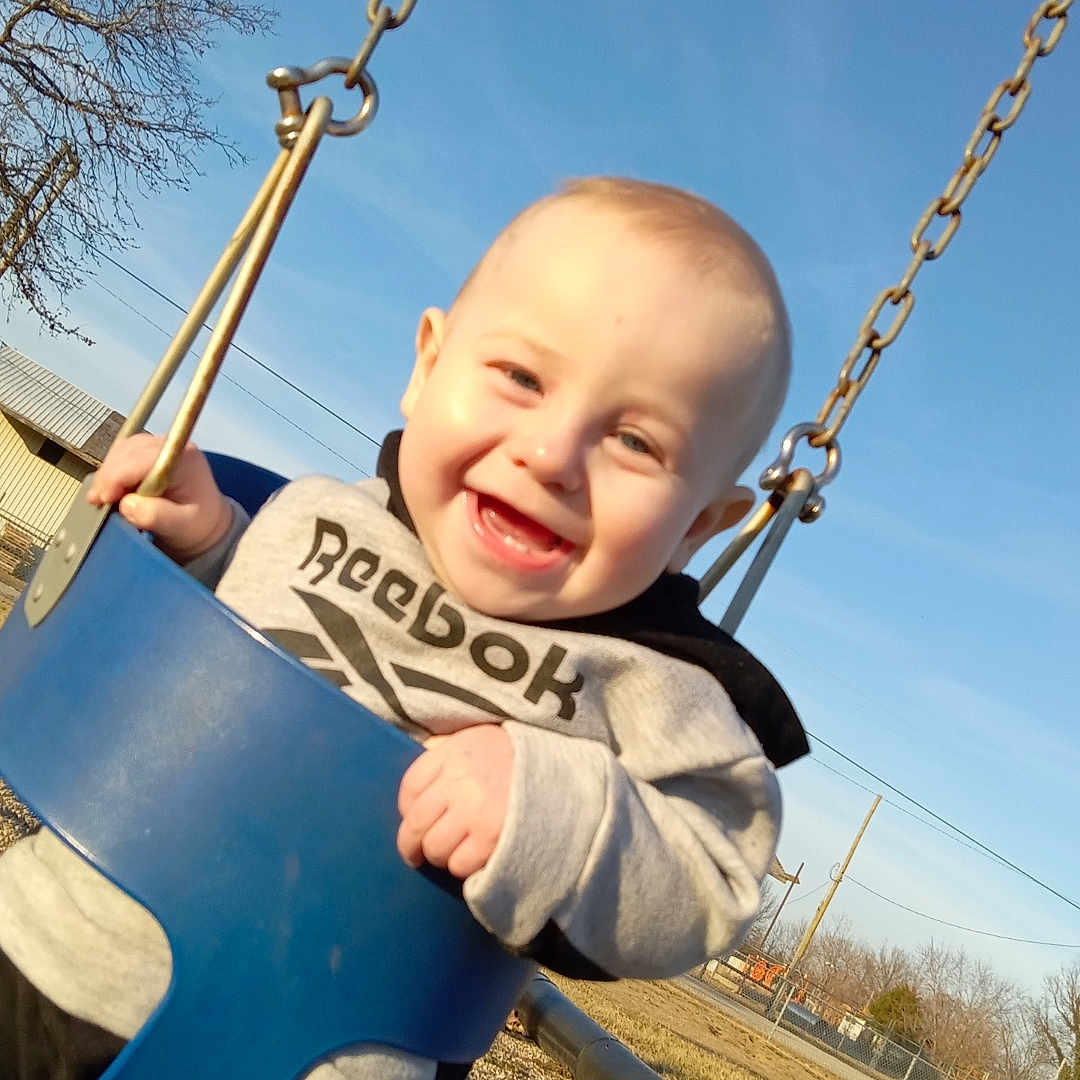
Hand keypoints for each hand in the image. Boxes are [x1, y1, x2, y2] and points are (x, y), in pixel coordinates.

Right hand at [86, 434, 231, 561]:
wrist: (207, 520)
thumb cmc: (198, 523)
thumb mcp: (181, 526)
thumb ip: (156, 516)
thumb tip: (127, 504)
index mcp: (184, 458)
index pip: (140, 459)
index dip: (116, 477)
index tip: (103, 499)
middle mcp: (171, 445)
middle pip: (126, 452)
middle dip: (108, 478)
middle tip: (99, 503)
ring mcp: (159, 446)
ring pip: (120, 452)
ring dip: (108, 475)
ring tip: (106, 499)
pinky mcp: (149, 451)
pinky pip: (121, 456)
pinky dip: (112, 473)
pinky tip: (113, 491)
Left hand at [397, 724, 513, 879]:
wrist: (565, 771)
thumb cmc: (517, 757)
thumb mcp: (478, 739)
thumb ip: (447, 753)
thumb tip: (420, 782)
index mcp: (453, 752)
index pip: (410, 787)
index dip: (407, 810)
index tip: (413, 820)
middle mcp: (458, 780)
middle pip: (415, 823)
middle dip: (412, 844)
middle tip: (417, 853)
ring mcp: (474, 810)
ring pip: (435, 848)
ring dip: (441, 855)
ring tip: (456, 849)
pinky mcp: (491, 837)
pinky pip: (460, 864)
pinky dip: (464, 866)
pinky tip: (477, 855)